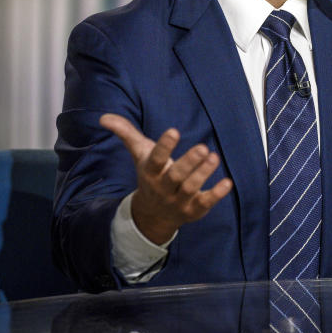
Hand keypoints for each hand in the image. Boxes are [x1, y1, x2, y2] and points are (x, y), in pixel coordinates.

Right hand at [100, 113, 233, 244]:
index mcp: (151, 172)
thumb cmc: (151, 175)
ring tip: (214, 157)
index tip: (173, 131)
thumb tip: (104, 117)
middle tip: (202, 147)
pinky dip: (216, 194)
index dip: (164, 146)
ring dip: (203, 174)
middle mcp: (163, 187)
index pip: (156, 159)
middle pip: (175, 176)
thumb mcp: (140, 154)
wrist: (153, 215)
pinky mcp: (194, 209)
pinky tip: (227, 182)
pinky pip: (205, 203)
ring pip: (190, 188)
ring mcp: (179, 201)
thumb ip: (126, 133)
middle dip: (188, 162)